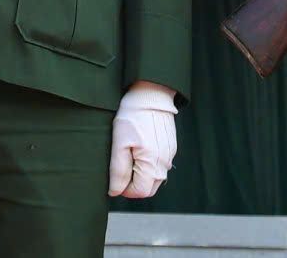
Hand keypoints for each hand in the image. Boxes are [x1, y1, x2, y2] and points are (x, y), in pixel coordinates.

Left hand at [108, 82, 176, 197]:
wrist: (150, 93)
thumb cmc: (133, 116)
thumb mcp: (119, 143)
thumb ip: (118, 171)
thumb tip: (115, 191)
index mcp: (153, 164)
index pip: (140, 192)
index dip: (125, 189)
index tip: (116, 177)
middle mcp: (165, 163)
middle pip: (149, 188)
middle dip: (134, 184)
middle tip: (122, 166)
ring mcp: (170, 155)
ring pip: (155, 177)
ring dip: (141, 173)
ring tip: (130, 153)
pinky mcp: (170, 147)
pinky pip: (159, 164)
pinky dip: (149, 163)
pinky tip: (139, 147)